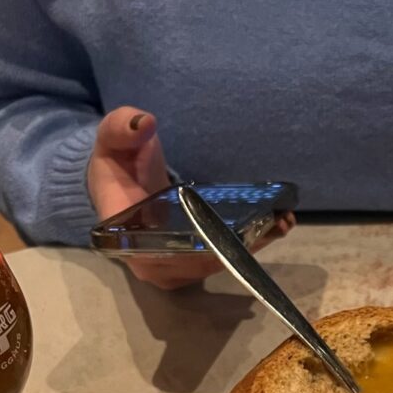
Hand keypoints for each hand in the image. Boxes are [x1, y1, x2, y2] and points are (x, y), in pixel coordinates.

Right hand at [87, 107, 294, 291]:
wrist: (118, 182)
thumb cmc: (115, 162)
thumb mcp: (111, 139)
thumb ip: (121, 128)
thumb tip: (144, 123)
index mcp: (127, 236)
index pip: (160, 255)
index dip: (196, 252)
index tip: (231, 236)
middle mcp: (150, 262)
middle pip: (197, 263)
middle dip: (237, 247)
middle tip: (273, 221)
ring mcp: (171, 269)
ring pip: (213, 265)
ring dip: (250, 247)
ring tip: (281, 222)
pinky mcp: (189, 266)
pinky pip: (218, 261)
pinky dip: (247, 246)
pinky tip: (275, 227)